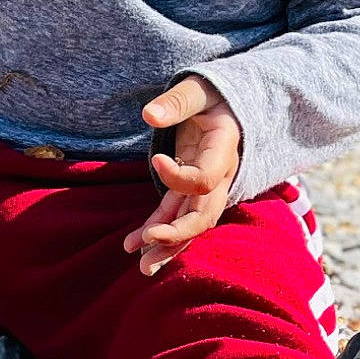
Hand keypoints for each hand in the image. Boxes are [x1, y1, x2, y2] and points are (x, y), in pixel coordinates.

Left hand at [123, 76, 240, 276]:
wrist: (225, 105)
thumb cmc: (211, 95)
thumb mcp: (197, 90)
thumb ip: (177, 102)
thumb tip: (149, 115)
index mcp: (223, 151)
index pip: (205, 178)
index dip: (180, 176)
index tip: (156, 159)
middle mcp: (220, 176)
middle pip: (204, 215)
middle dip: (178, 233)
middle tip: (149, 242)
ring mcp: (206, 188)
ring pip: (190, 224)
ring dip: (167, 245)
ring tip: (143, 267)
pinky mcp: (190, 191)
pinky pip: (175, 216)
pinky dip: (157, 231)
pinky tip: (134, 247)